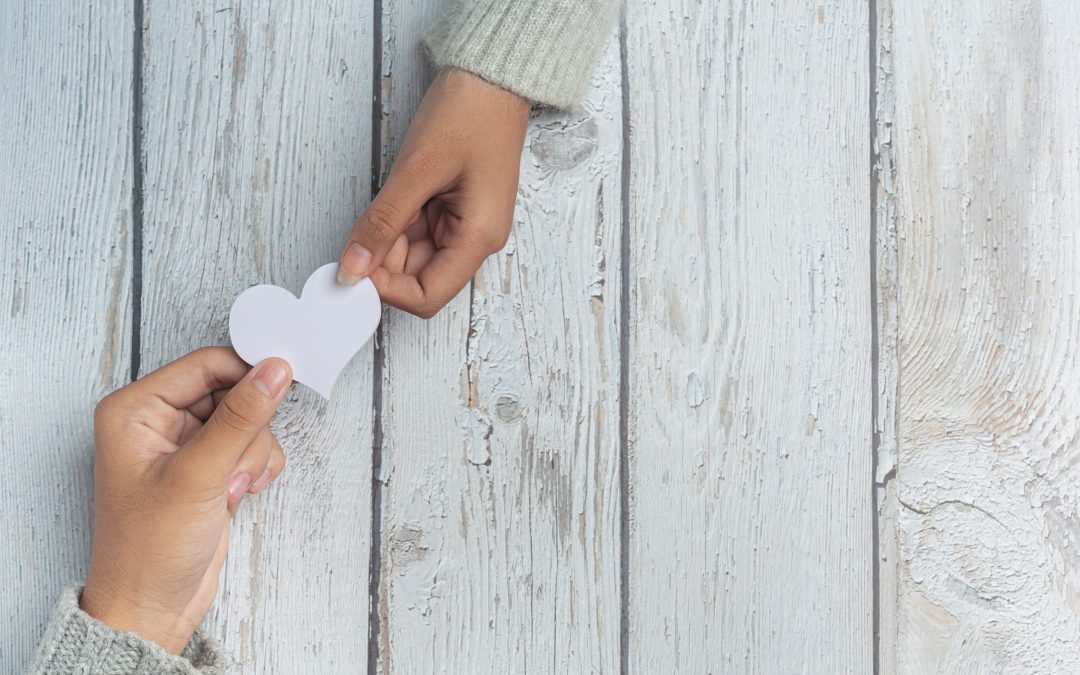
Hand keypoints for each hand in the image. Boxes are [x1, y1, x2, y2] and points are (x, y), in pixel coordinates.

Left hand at [80, 348, 291, 653]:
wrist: (152, 608)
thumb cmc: (149, 549)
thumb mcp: (199, 475)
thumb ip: (241, 418)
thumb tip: (274, 370)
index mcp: (135, 409)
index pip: (206, 365)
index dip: (246, 375)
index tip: (281, 385)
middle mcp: (159, 420)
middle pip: (232, 390)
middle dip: (248, 429)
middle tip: (237, 464)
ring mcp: (187, 444)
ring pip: (248, 419)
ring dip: (253, 453)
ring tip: (231, 488)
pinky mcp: (210, 467)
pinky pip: (252, 444)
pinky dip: (257, 466)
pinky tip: (239, 493)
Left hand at [336, 68, 529, 317]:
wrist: (492, 77)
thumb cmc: (469, 114)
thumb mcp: (417, 170)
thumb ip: (383, 223)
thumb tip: (352, 268)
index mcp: (479, 237)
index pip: (428, 296)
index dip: (388, 290)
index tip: (354, 268)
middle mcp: (475, 239)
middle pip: (418, 277)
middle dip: (383, 261)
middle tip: (358, 228)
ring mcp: (465, 226)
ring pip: (412, 255)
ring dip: (388, 238)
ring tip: (387, 196)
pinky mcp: (452, 211)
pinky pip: (416, 232)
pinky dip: (396, 223)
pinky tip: (395, 195)